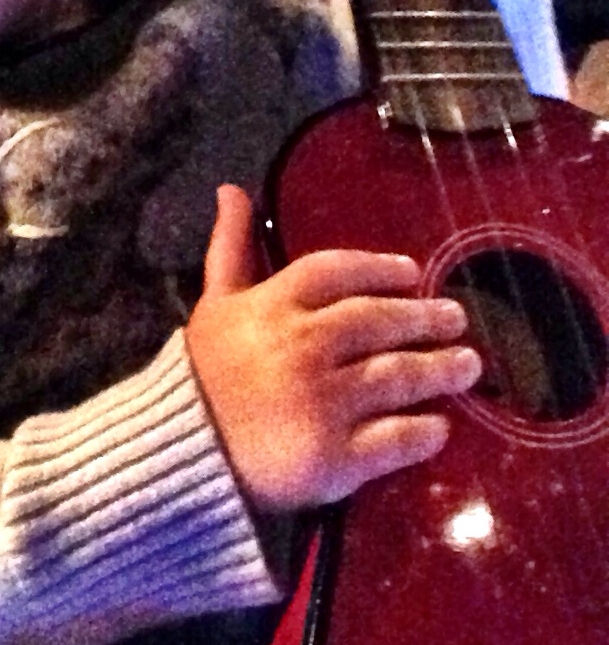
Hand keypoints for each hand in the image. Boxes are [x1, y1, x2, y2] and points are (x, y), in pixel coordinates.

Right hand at [186, 186, 481, 512]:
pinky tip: (440, 427)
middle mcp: (303, 347)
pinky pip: (394, 440)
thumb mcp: (213, 304)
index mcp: (273, 305)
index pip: (340, 272)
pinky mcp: (334, 457)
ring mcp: (322, 403)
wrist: (175, 457)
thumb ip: (230, 246)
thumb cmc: (201, 376)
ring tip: (468, 366)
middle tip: (456, 319)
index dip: (381, 269)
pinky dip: (423, 432)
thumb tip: (231, 187)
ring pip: (398, 377)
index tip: (413, 274)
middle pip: (380, 322)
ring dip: (441, 369)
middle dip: (425, 318)